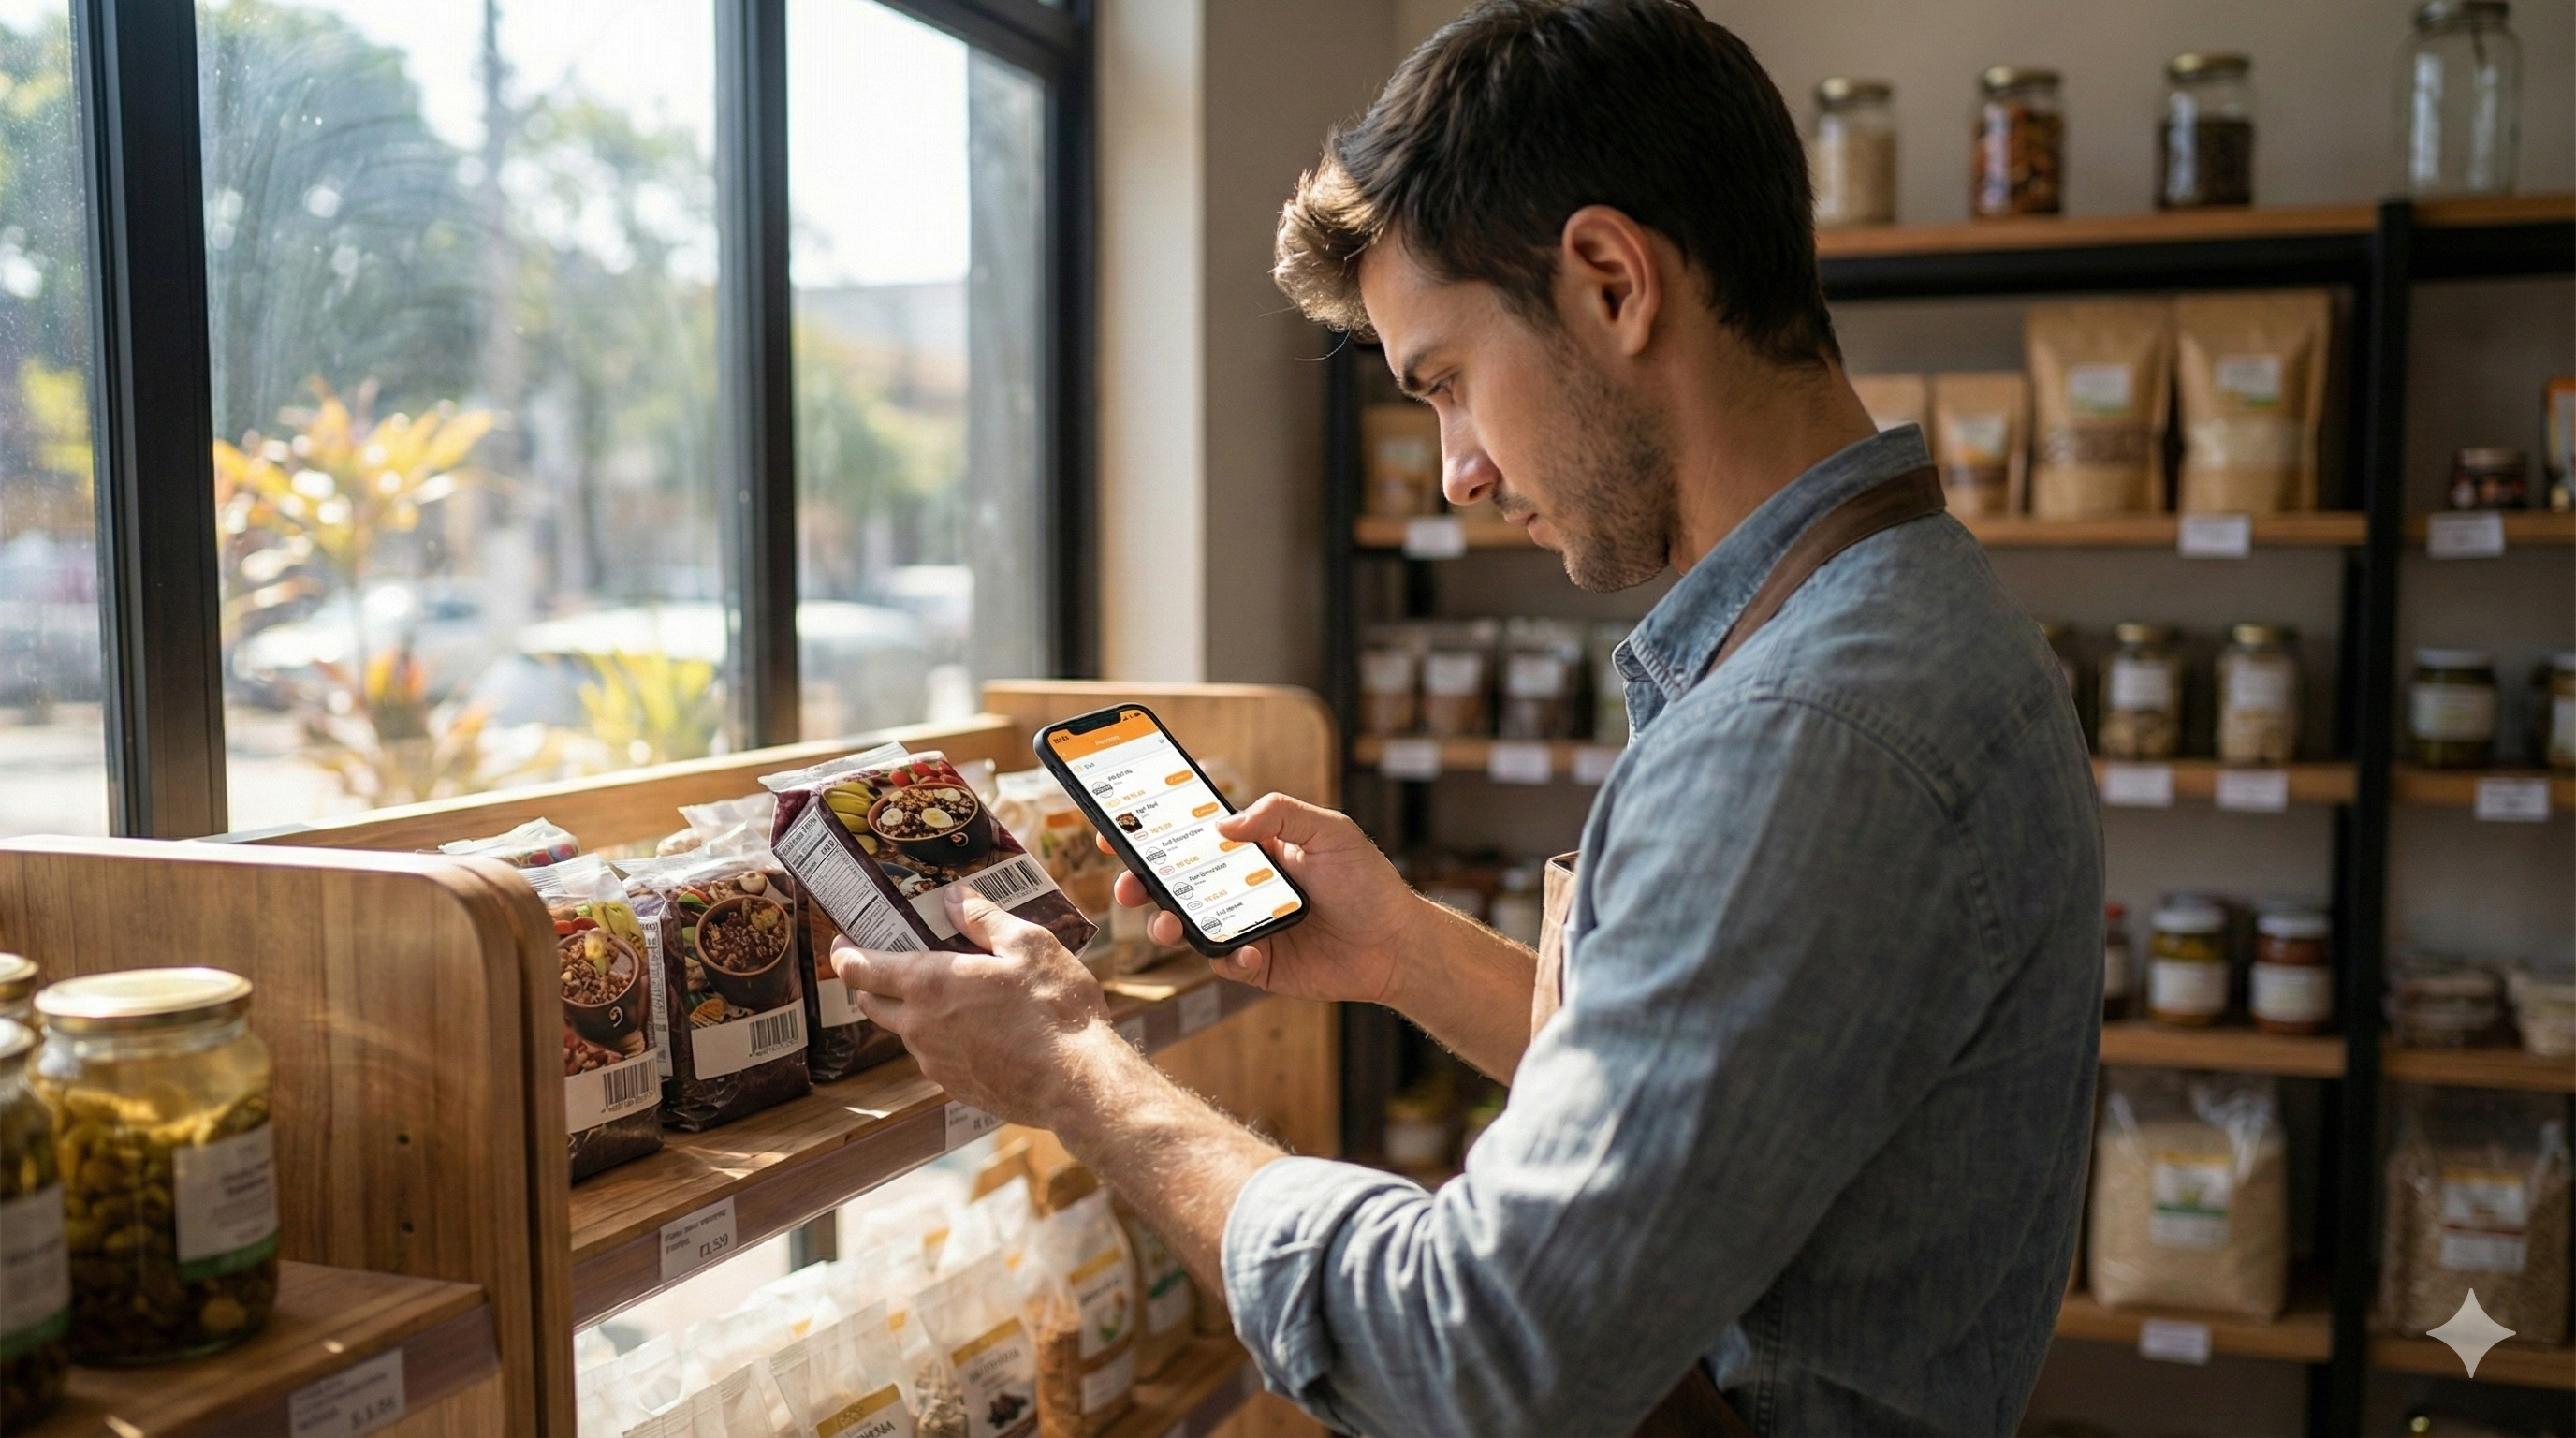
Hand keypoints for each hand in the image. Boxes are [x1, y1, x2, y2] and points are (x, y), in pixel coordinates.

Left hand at [833, 885, 1121, 1125]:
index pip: (861, 970)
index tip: (842, 944)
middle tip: (892, 963)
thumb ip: (984, 919)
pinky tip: (981, 1030)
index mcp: (930, 984)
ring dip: (915, 1012)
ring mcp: (935, 1062)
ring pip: (906, 1031)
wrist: (1078, 1083)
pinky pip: (935, 1057)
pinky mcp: (955, 1088)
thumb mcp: (1028, 945)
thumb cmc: (1056, 1009)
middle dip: (871, 982)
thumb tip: (954, 897)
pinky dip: (943, 1039)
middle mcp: (920, 1027)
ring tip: (955, 995)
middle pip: (870, 1003)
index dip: (845, 954)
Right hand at [1107, 793, 1425, 1005]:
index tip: (1114, 831)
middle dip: (1139, 885)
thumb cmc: (1367, 882)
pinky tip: (1249, 952)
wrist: (1397, 945)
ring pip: (1186, 927)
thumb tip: (1221, 824)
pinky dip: (1228, 957)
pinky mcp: (1255, 965)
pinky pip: (1224, 963)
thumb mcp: (1330, 831)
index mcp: (1250, 849)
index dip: (1149, 835)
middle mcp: (1238, 887)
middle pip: (1173, 885)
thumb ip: (1278, 814)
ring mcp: (1243, 927)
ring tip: (1168, 925)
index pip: (1190, 837)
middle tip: (1126, 888)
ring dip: (1167, 925)